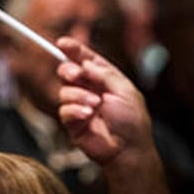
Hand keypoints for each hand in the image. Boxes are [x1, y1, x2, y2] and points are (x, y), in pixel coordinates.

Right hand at [56, 36, 156, 166]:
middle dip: (69, 70)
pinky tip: (87, 115)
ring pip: (65, 91)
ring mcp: (80, 105)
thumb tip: (85, 64)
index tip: (62, 43)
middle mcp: (91, 90)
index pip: (87, 60)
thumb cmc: (132, 120)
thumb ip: (104, 74)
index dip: (74, 50)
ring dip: (78, 95)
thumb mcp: (124, 90)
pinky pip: (64, 110)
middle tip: (76, 74)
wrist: (127, 150)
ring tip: (95, 105)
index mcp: (105, 79)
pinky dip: (74, 110)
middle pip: (69, 72)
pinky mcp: (73, 122)